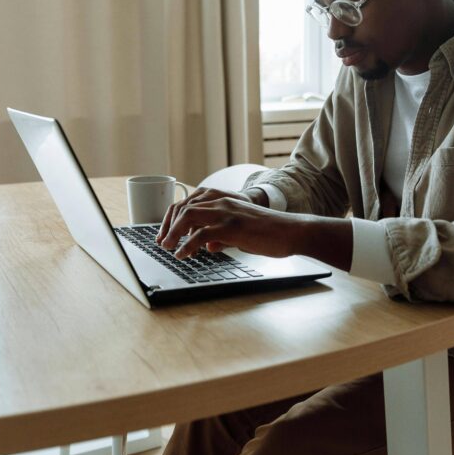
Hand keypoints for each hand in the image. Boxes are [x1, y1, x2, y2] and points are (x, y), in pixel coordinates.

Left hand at [156, 191, 302, 259]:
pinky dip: (187, 245)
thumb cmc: (269, 232)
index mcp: (224, 200)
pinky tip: (182, 254)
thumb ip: (222, 236)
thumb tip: (206, 246)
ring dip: (173, 233)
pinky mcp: (231, 226)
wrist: (291, 231)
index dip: (173, 218)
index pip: (189, 202)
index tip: (165, 234)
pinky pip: (201, 234)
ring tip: (167, 248)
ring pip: (188, 216)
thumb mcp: (240, 232)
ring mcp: (226, 212)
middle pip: (184, 207)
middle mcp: (222, 201)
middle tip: (161, 242)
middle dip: (168, 225)